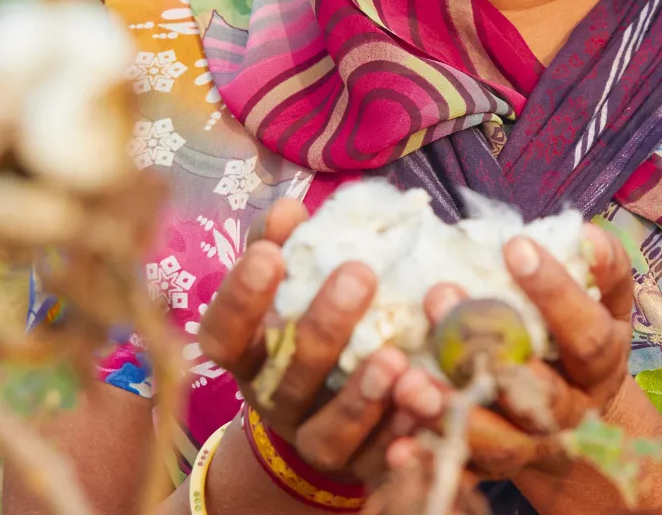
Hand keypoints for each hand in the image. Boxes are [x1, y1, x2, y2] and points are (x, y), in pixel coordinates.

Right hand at [197, 199, 448, 485]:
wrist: (325, 412)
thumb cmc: (308, 322)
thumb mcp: (294, 281)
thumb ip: (289, 244)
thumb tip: (288, 209)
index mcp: (251, 355)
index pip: (223, 335)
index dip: (241, 299)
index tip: (269, 255)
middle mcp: (275, 401)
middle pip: (287, 376)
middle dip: (322, 327)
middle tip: (359, 274)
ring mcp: (315, 440)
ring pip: (329, 430)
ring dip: (360, 395)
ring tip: (392, 357)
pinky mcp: (360, 467)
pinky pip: (379, 460)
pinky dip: (401, 434)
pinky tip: (423, 401)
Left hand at [385, 222, 635, 480]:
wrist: (580, 413)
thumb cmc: (584, 334)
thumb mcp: (606, 299)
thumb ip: (602, 266)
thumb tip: (582, 232)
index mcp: (601, 364)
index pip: (585, 332)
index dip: (554, 291)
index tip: (514, 245)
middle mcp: (572, 410)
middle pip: (536, 390)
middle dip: (487, 346)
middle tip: (440, 294)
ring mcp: (534, 445)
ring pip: (497, 439)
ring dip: (450, 408)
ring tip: (408, 378)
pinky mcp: (496, 468)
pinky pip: (461, 465)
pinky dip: (427, 454)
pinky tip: (396, 441)